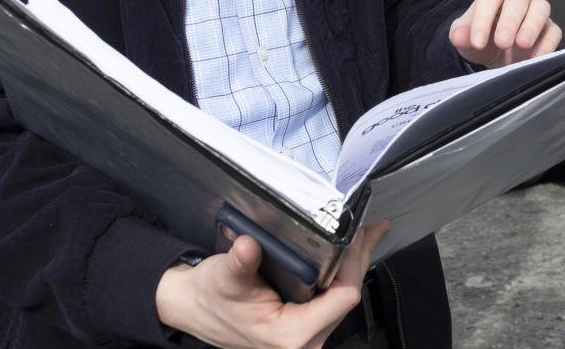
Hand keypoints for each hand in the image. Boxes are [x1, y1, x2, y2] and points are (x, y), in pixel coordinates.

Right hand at [154, 221, 389, 348]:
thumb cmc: (209, 297)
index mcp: (292, 336)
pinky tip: (347, 253)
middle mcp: (306, 341)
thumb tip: (247, 246)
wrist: (194, 309)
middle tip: (370, 227)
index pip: (343, 298)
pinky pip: (333, 299)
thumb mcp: (224, 277)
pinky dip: (340, 273)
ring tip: (364, 234)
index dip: (353, 263)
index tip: (356, 234)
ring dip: (352, 265)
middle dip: (358, 259)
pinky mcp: (305, 326)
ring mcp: (307, 336)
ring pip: (343, 298)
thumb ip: (240, 263)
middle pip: (348, 297)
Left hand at [448, 0, 561, 68]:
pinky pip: (554, 30)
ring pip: (541, 8)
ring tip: (522, 44)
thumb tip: (459, 36)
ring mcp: (538, 8)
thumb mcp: (464, 36)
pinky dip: (547, 43)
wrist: (496, 54)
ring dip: (532, 26)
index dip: (484, 17)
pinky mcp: (551, 27)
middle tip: (502, 43)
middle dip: (509, 21)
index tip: (477, 41)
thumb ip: (460, 34)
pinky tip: (535, 57)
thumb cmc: (481, 37)